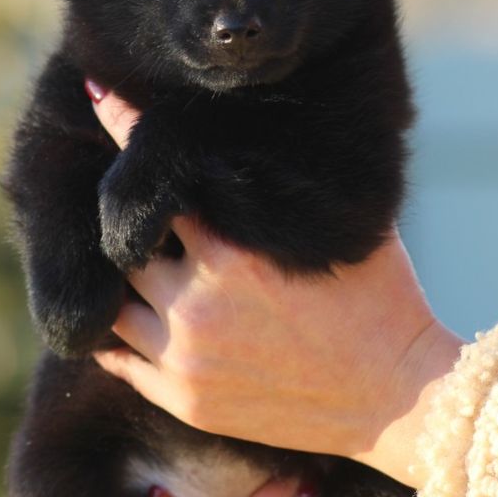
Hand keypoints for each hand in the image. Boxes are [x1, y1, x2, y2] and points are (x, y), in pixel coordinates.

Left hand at [89, 90, 462, 487]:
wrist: (399, 399)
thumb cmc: (381, 301)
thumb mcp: (342, 227)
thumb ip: (293, 182)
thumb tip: (273, 128)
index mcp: (232, 253)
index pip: (158, 179)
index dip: (123, 131)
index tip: (98, 97)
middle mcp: (197, 304)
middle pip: (125, 241)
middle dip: (125, 216)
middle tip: (123, 195)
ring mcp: (185, 358)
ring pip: (113, 302)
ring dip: (117, 277)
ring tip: (120, 256)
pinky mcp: (184, 400)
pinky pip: (119, 359)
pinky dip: (114, 331)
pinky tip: (121, 310)